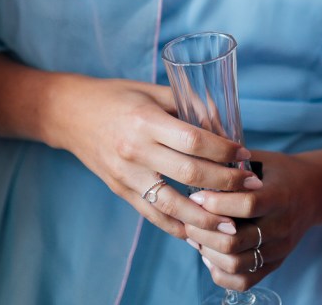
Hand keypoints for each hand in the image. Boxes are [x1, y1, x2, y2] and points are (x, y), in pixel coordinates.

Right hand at [47, 73, 262, 239]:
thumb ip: (186, 103)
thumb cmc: (116, 96)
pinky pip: (153, 215)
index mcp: (146, 121)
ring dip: (205, 217)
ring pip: (172, 204)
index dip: (222, 150)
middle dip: (225, 183)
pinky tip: (198, 232)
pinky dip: (177, 227)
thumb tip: (223, 119)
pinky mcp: (121, 191)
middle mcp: (135, 151)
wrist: (70, 114)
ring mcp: (127, 175)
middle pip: (189, 173)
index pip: (192, 140)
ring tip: (232, 224)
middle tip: (251, 187)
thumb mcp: (151, 90)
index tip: (244, 153)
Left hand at [183, 149, 321, 292]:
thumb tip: (198, 152)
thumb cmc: (280, 171)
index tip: (196, 195)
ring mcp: (279, 250)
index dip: (217, 203)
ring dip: (209, 251)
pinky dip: (220, 272)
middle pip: (237, 240)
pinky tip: (210, 253)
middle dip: (205, 231)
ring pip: (236, 264)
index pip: (247, 205)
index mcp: (280, 196)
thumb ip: (233, 161)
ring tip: (195, 236)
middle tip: (189, 218)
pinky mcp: (274, 264)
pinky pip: (243, 281)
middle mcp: (282, 226)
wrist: (314, 193)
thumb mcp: (262, 159)